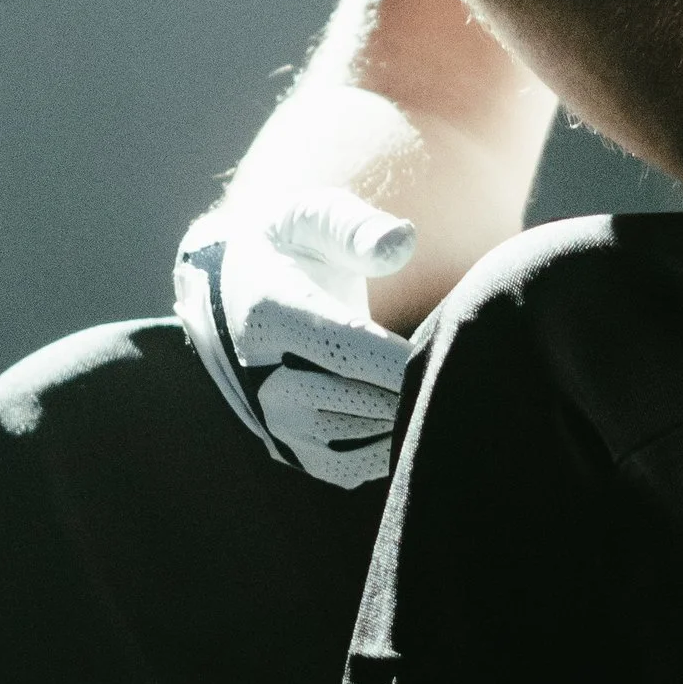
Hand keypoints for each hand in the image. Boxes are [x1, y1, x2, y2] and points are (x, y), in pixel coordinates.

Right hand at [173, 190, 419, 488]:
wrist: (226, 291)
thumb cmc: (287, 245)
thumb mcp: (310, 215)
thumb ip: (355, 226)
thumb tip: (402, 243)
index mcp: (268, 314)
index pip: (348, 349)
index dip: (403, 358)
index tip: (447, 347)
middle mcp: (261, 377)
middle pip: (362, 398)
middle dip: (414, 386)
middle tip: (457, 366)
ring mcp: (272, 421)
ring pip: (361, 437)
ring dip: (404, 416)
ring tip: (435, 384)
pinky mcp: (286, 451)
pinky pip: (351, 468)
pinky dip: (387, 447)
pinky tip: (404, 412)